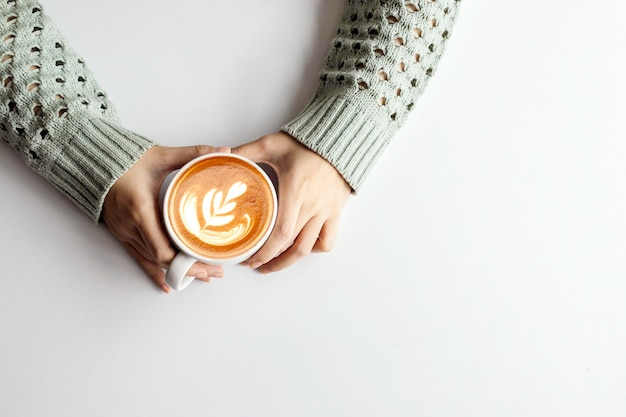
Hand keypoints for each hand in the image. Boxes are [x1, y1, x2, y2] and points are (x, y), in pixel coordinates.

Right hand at [102, 145, 228, 292]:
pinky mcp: (122, 235)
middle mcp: (131, 226)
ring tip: (204, 275)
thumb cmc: (128, 160)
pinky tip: (169, 285)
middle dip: (190, 269)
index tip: (207, 264)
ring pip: (153, 261)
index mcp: (141, 209)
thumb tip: (224, 151)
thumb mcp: (163, 156)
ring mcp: (124, 233)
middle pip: (163, 259)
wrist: (96, 161)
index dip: (185, 262)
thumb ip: (194, 154)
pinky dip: (155, 273)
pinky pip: (140, 259)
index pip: (163, 249)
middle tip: (216, 273)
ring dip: (178, 271)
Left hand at [232, 132, 350, 272]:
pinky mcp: (336, 212)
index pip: (281, 233)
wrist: (338, 139)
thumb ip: (247, 151)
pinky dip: (314, 249)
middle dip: (271, 260)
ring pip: (309, 248)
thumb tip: (223, 155)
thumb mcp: (272, 144)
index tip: (250, 259)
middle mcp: (312, 205)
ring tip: (274, 265)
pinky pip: (327, 241)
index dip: (265, 252)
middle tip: (254, 264)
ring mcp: (326, 211)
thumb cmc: (305, 143)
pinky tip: (301, 248)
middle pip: (292, 246)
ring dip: (290, 261)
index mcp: (295, 191)